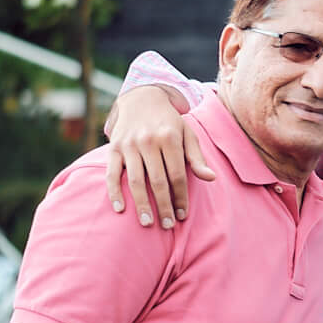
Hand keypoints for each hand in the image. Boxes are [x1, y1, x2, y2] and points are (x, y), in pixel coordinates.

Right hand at [103, 86, 212, 227]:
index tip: (183, 216)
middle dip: (163, 205)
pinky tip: (120, 209)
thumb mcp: (188, 134)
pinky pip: (111, 173)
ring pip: (134, 180)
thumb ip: (197, 158)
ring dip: (141, 204)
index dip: (180, 197)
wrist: (142, 97)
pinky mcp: (113, 148)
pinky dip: (114, 191)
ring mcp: (128, 145)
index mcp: (169, 139)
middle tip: (168, 225)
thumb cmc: (170, 122)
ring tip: (147, 223)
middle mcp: (147, 141)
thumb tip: (211, 178)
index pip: (177, 175)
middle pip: (157, 181)